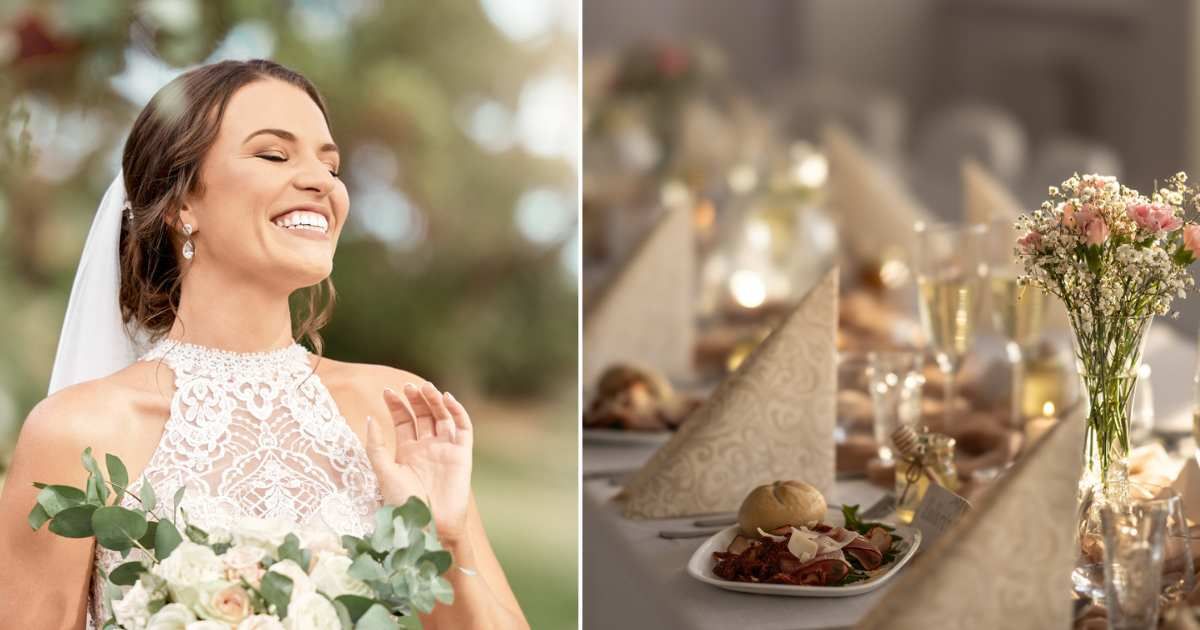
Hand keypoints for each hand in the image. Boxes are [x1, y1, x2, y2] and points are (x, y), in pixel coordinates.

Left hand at [364, 382, 473, 543]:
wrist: (428, 526)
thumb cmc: (403, 505)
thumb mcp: (383, 472)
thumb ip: (375, 446)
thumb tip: (369, 418)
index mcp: (406, 452)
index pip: (402, 420)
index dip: (396, 405)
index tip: (387, 392)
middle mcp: (426, 448)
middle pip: (422, 414)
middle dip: (415, 398)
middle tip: (407, 386)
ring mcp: (445, 449)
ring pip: (442, 416)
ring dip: (434, 400)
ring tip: (425, 388)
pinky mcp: (462, 454)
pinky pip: (463, 427)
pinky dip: (457, 411)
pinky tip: (447, 399)